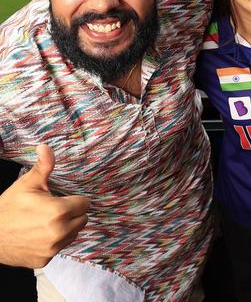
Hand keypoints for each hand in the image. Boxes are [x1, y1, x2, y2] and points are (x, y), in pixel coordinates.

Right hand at [0, 144, 88, 267]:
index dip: (73, 200)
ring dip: (65, 228)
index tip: (60, 199)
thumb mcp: (26, 184)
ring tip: (45, 222)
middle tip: (52, 210)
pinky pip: (60, 247)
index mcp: (59, 211)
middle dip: (72, 213)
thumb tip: (46, 146)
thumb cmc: (8, 208)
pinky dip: (54, 242)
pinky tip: (39, 235)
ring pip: (73, 234)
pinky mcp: (45, 260)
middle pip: (82, 219)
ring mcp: (52, 249)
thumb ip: (43, 166)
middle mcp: (60, 232)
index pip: (85, 204)